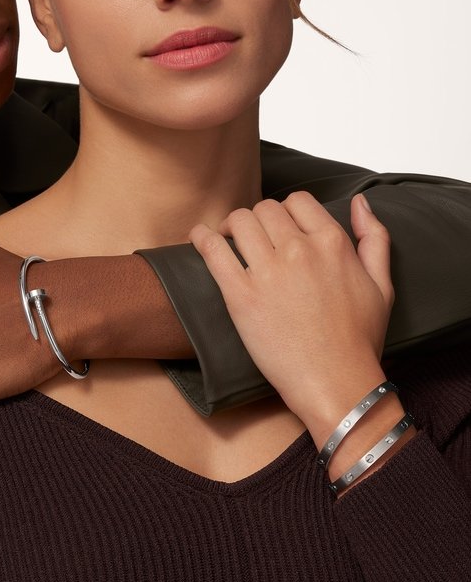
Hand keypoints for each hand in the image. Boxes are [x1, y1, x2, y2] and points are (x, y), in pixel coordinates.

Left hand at [191, 192, 394, 446]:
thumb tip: (360, 203)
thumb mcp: (382, 284)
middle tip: (249, 236)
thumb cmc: (358, 340)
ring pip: (238, 222)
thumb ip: (373, 238)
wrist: (334, 380)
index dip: (284, 210)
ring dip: (230, 226)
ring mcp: (268, 272)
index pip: (297, 201)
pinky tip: (198, 237)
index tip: (277, 226)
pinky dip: (201, 238)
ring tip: (225, 239)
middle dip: (256, 219)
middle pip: (265, 209)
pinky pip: (213, 251)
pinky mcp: (241, 296)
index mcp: (332, 242)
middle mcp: (300, 250)